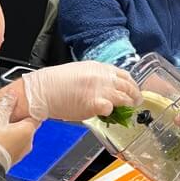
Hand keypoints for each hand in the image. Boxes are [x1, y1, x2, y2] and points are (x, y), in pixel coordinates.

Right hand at [0, 91, 38, 171]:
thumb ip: (6, 104)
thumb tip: (12, 95)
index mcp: (28, 130)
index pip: (35, 115)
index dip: (28, 109)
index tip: (21, 105)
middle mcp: (28, 142)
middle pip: (26, 126)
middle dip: (17, 121)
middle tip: (4, 115)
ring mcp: (21, 153)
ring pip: (19, 137)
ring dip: (11, 132)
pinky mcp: (12, 160)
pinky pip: (13, 146)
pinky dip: (7, 142)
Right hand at [22, 61, 140, 121]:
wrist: (42, 90)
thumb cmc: (56, 83)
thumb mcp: (80, 72)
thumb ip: (96, 78)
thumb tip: (105, 88)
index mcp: (99, 67)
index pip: (123, 75)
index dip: (131, 84)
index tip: (133, 89)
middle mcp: (102, 76)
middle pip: (128, 85)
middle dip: (135, 94)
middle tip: (136, 101)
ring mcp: (100, 89)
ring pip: (124, 97)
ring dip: (128, 104)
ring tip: (129, 110)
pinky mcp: (95, 103)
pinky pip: (111, 109)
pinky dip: (111, 112)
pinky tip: (107, 114)